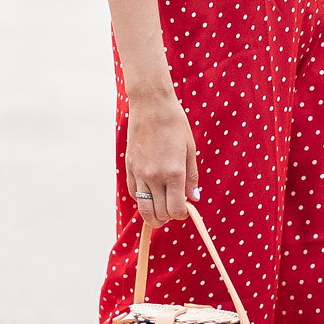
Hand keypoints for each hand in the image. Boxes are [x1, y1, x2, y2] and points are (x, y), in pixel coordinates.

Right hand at [125, 86, 198, 224]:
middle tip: (174, 209)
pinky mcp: (129, 168)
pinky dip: (142, 200)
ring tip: (161, 211)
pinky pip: (134, 194)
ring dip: (154, 215)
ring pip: (144, 208)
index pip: (176, 209)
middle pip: (159, 213)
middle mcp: (154, 176)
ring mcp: (139, 173)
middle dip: (169, 217)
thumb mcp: (190, 149)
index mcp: (174, 172)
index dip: (183, 214)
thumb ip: (192, 177)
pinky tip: (151, 195)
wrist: (151, 105)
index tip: (186, 209)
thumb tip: (194, 198)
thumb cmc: (175, 124)